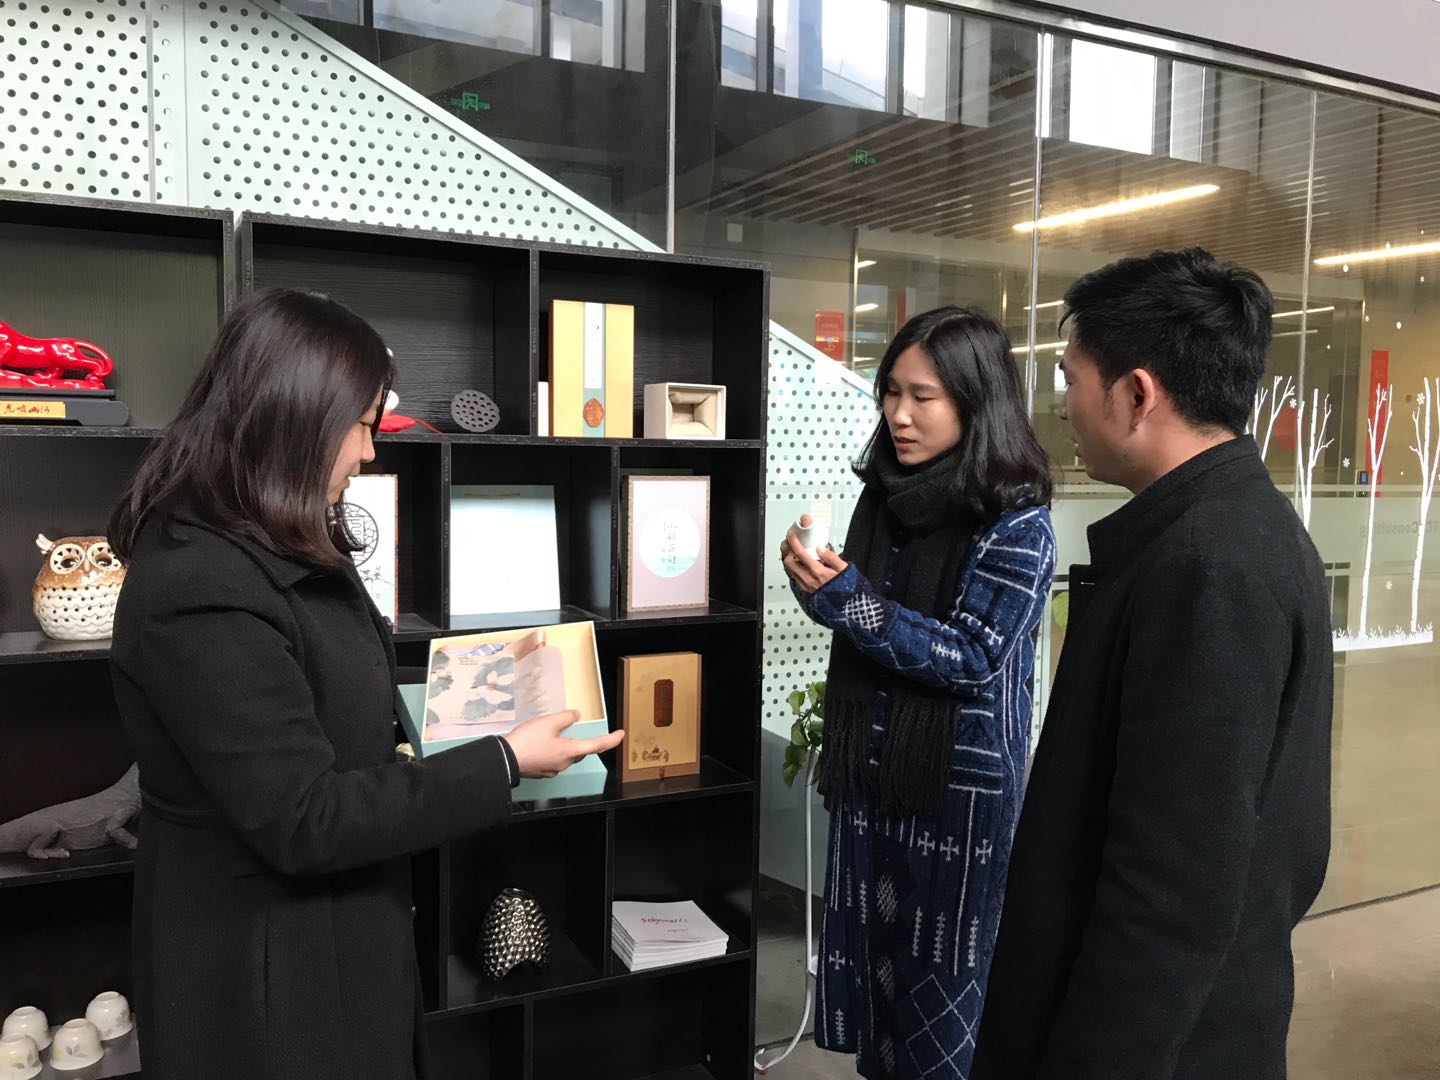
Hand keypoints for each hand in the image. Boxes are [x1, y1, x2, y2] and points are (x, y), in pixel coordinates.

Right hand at [502, 710, 624, 777]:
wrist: (505, 760)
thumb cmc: (528, 740)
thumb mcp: (548, 722)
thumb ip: (566, 717)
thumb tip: (577, 716)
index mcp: (570, 751)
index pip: (597, 745)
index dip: (611, 739)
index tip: (621, 734)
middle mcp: (565, 763)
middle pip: (580, 751)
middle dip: (581, 741)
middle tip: (572, 729)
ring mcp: (553, 770)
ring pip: (566, 756)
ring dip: (565, 746)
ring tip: (552, 734)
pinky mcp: (542, 772)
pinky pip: (554, 760)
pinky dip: (553, 751)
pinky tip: (542, 744)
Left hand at [779, 530, 847, 594]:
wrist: (847, 608)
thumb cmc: (847, 590)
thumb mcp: (844, 569)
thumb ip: (831, 557)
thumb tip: (820, 548)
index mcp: (818, 573)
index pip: (800, 554)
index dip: (793, 542)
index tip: (791, 535)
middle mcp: (809, 581)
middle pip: (789, 563)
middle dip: (788, 551)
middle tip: (792, 544)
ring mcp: (806, 587)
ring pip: (790, 571)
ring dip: (791, 560)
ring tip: (797, 553)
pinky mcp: (806, 592)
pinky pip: (795, 578)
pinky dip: (795, 569)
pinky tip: (803, 565)